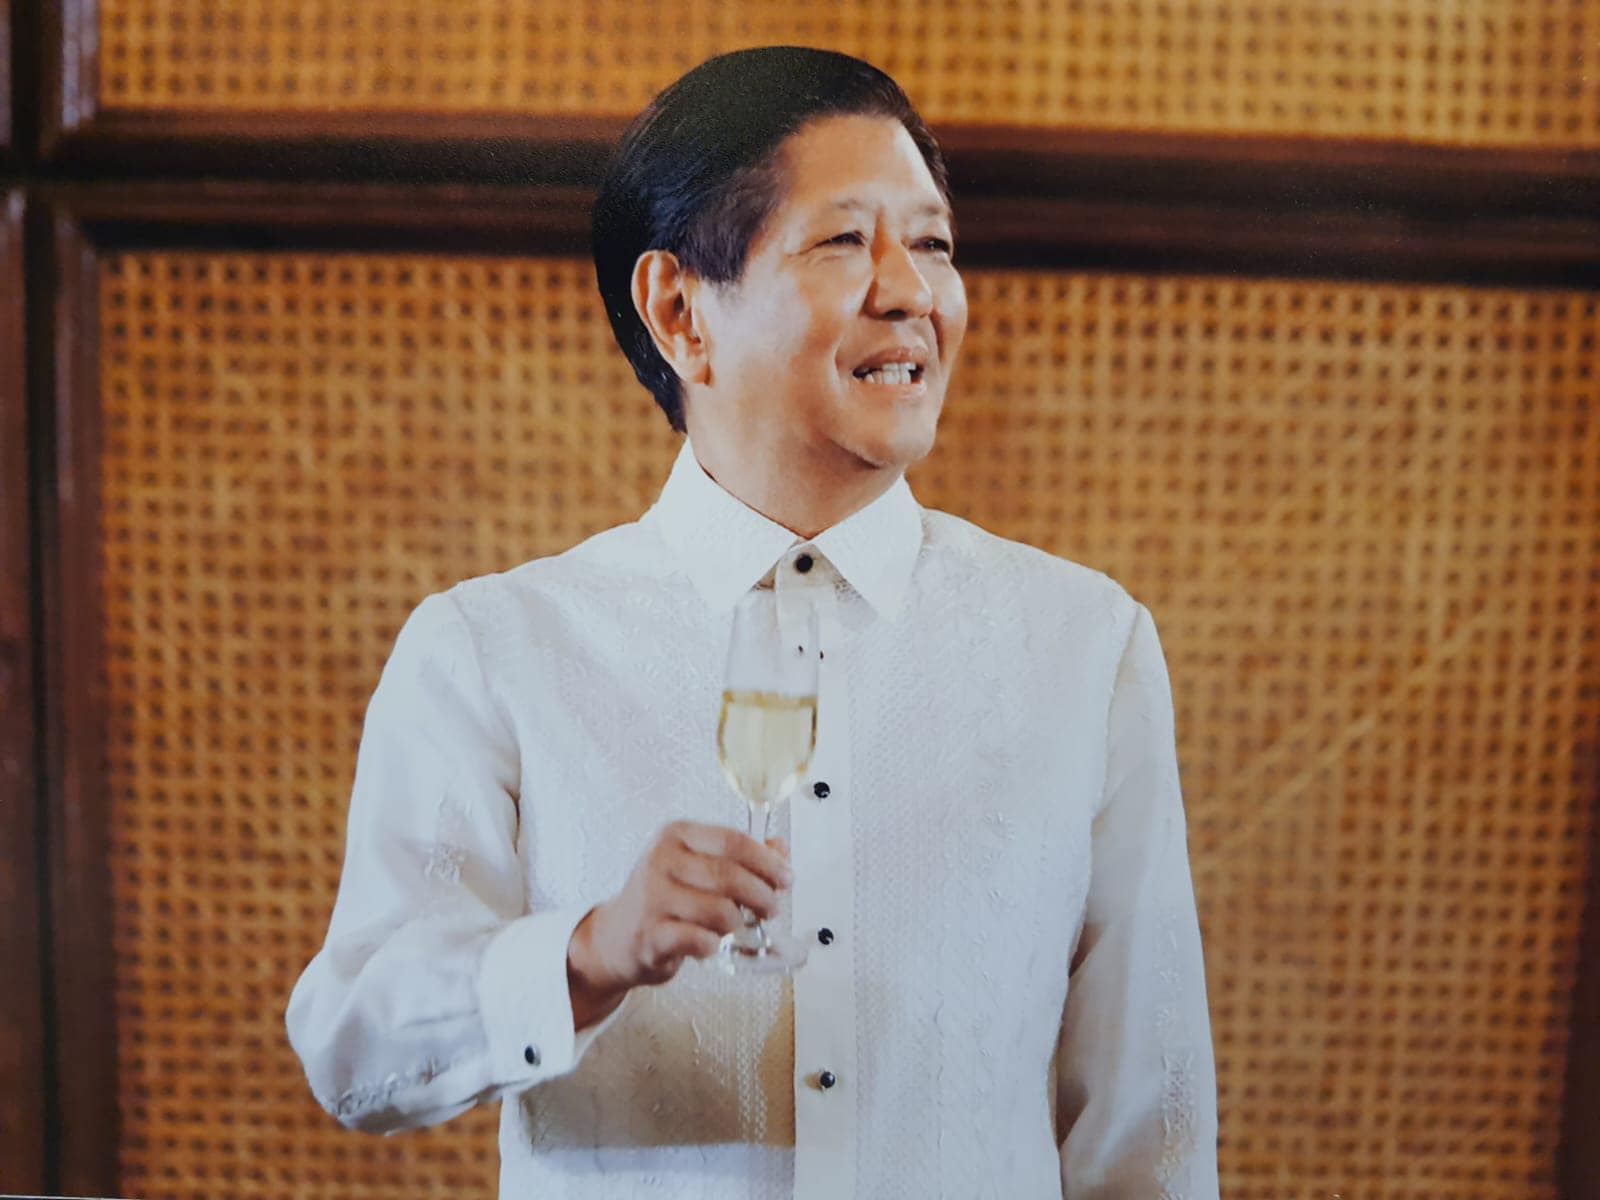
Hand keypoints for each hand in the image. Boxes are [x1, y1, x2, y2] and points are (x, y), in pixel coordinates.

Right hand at [566, 821, 792, 1027]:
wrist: (616, 937)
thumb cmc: (664, 899)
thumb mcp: (697, 866)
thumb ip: (739, 855)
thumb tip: (781, 848)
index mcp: (676, 835)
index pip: (733, 841)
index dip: (767, 861)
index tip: (786, 877)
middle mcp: (661, 860)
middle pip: (730, 876)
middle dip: (762, 895)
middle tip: (771, 908)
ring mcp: (652, 898)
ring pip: (720, 910)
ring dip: (740, 923)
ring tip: (739, 927)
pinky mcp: (650, 935)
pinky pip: (700, 940)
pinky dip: (715, 944)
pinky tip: (713, 944)